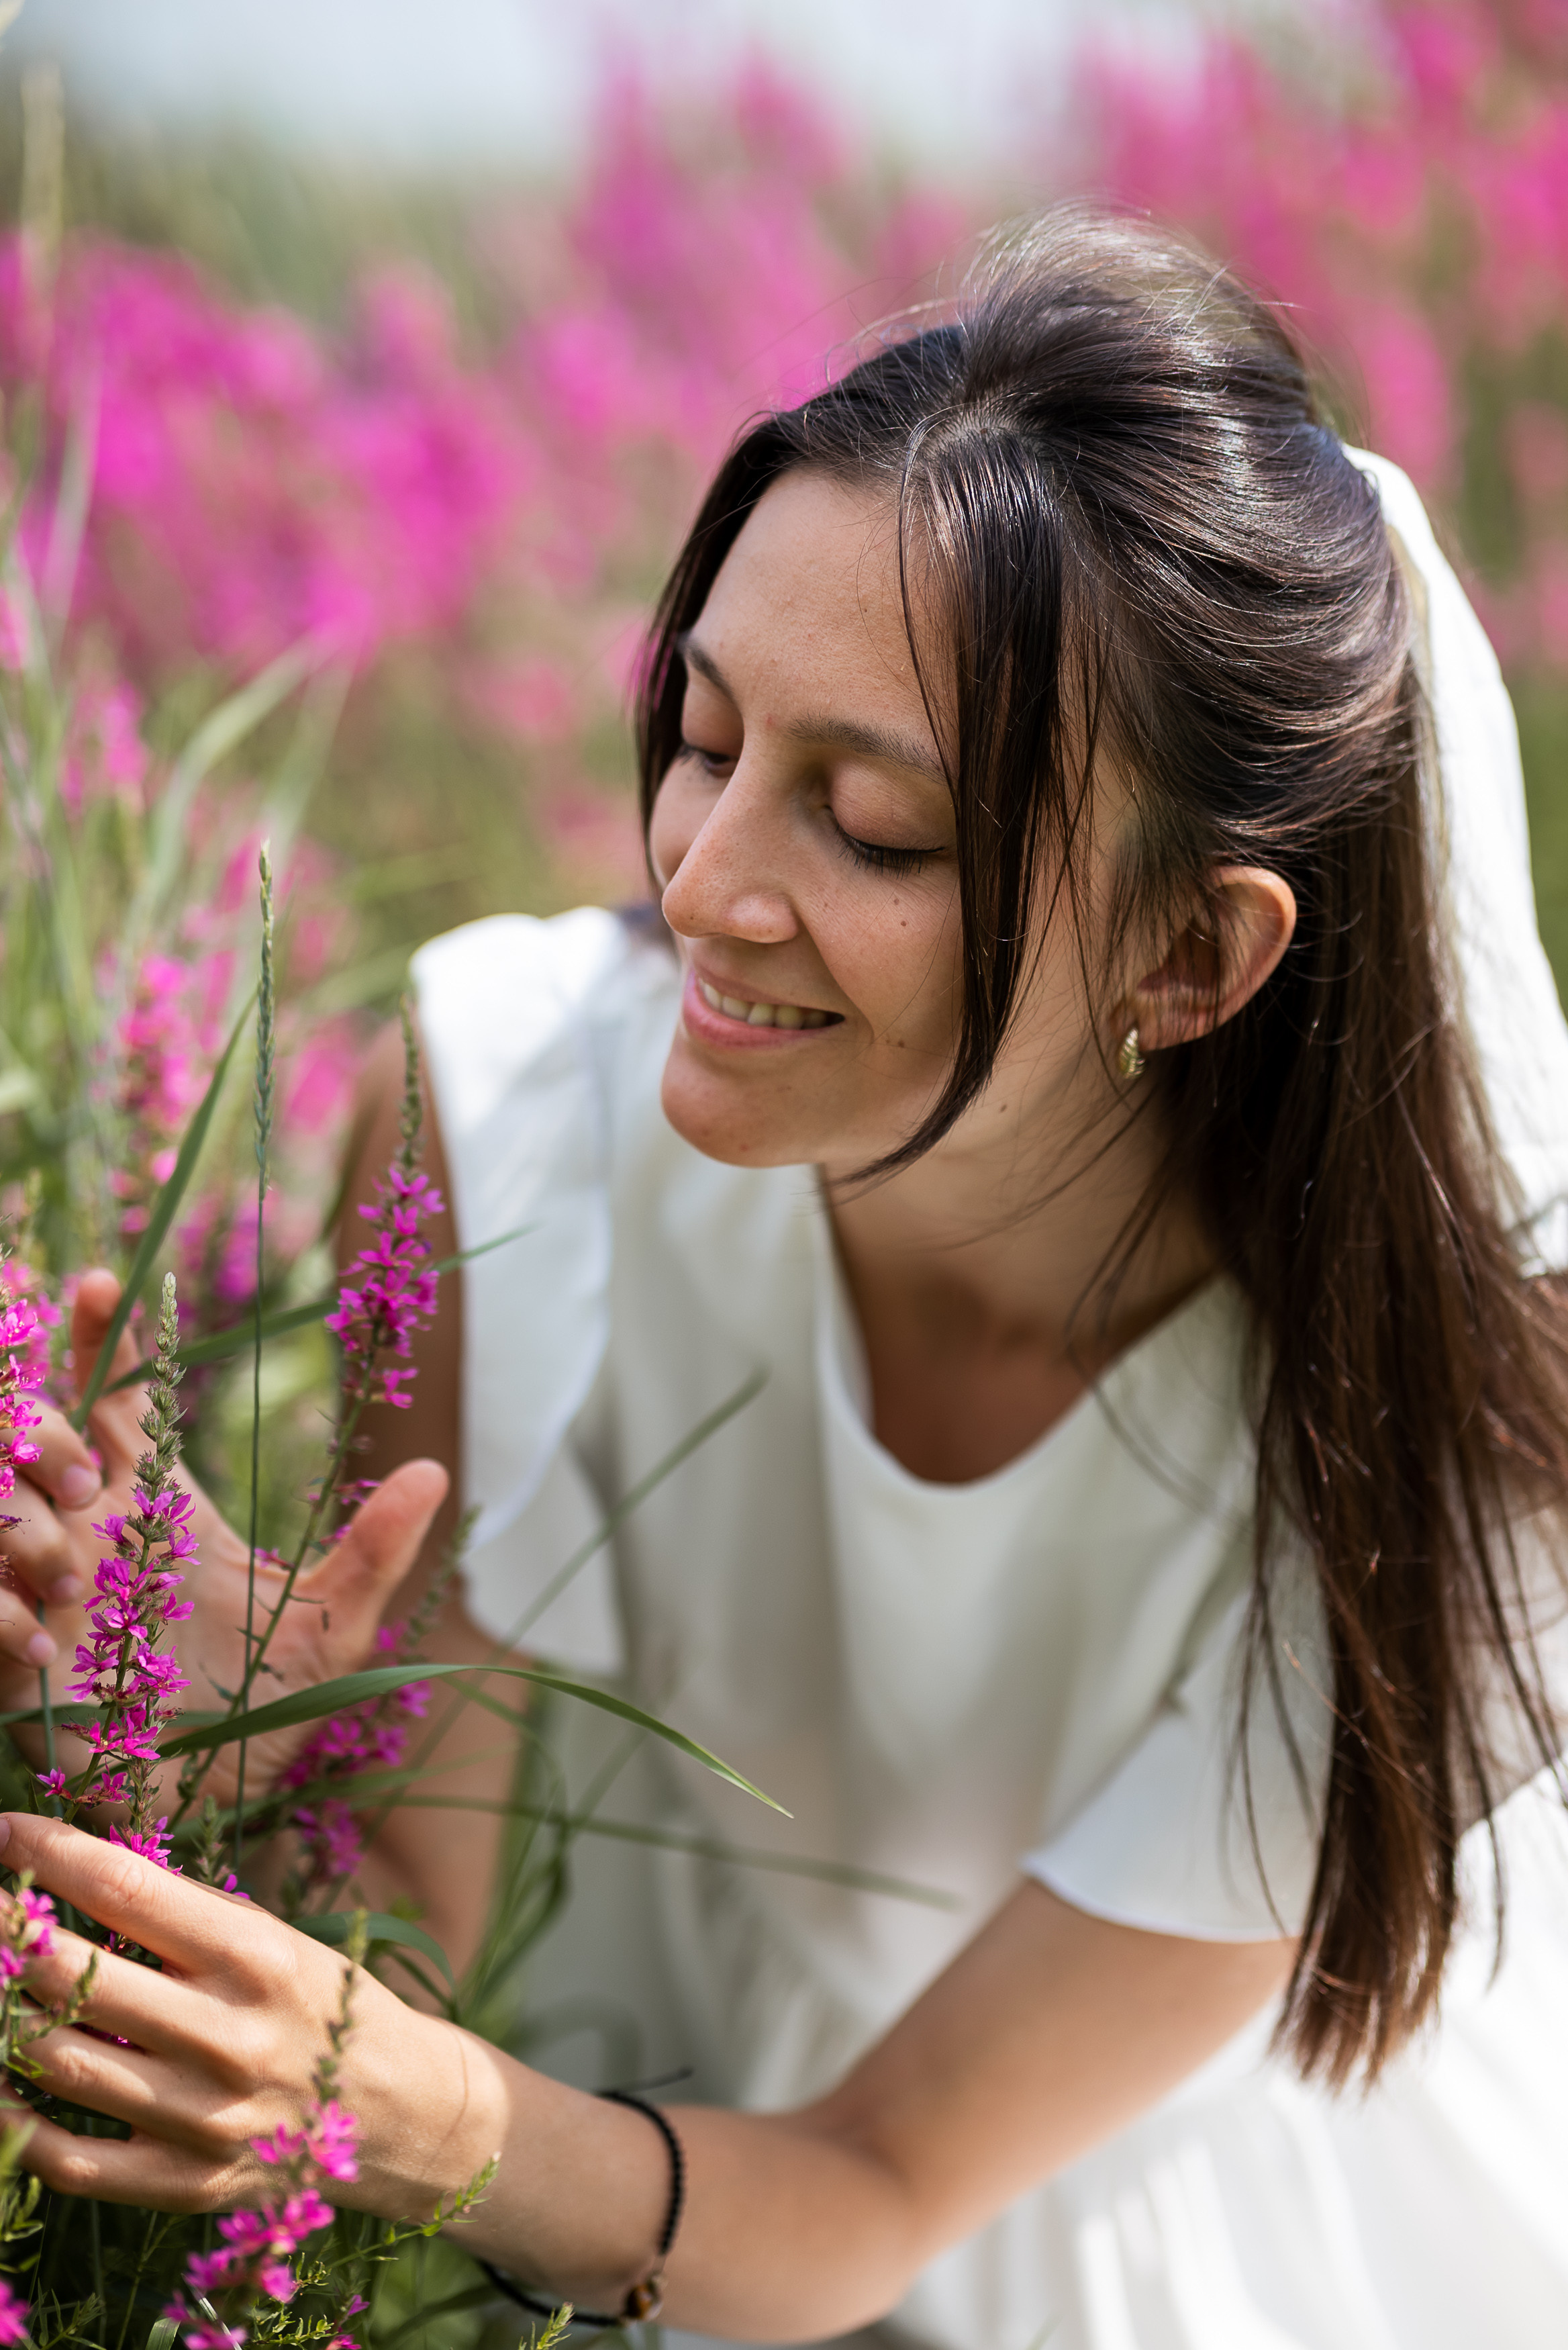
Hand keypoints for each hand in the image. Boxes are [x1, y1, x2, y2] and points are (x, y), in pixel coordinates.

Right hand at [0, 1271, 447, 1809]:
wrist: (213, 1812)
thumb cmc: (264, 1713)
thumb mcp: (334, 1630)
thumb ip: (375, 1551)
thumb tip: (436, 1470)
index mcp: (155, 1506)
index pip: (112, 1396)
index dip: (101, 1337)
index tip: (103, 1282)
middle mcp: (87, 1533)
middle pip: (25, 1430)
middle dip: (39, 1429)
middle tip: (89, 1471)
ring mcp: (43, 1590)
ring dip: (19, 1518)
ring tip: (73, 1562)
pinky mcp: (14, 1660)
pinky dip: (5, 1611)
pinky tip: (51, 1639)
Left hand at [0, 1812, 503, 2215]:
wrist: (400, 2112)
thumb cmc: (325, 2005)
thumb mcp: (279, 1939)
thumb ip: (190, 1917)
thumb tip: (84, 1874)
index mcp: (256, 1956)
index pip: (126, 1890)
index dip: (50, 1855)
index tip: (4, 1830)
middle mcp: (228, 2036)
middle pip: (74, 1975)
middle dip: (8, 1930)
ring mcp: (204, 2118)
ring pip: (59, 2063)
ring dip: (3, 2017)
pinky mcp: (186, 2183)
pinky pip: (69, 2161)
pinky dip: (12, 2124)